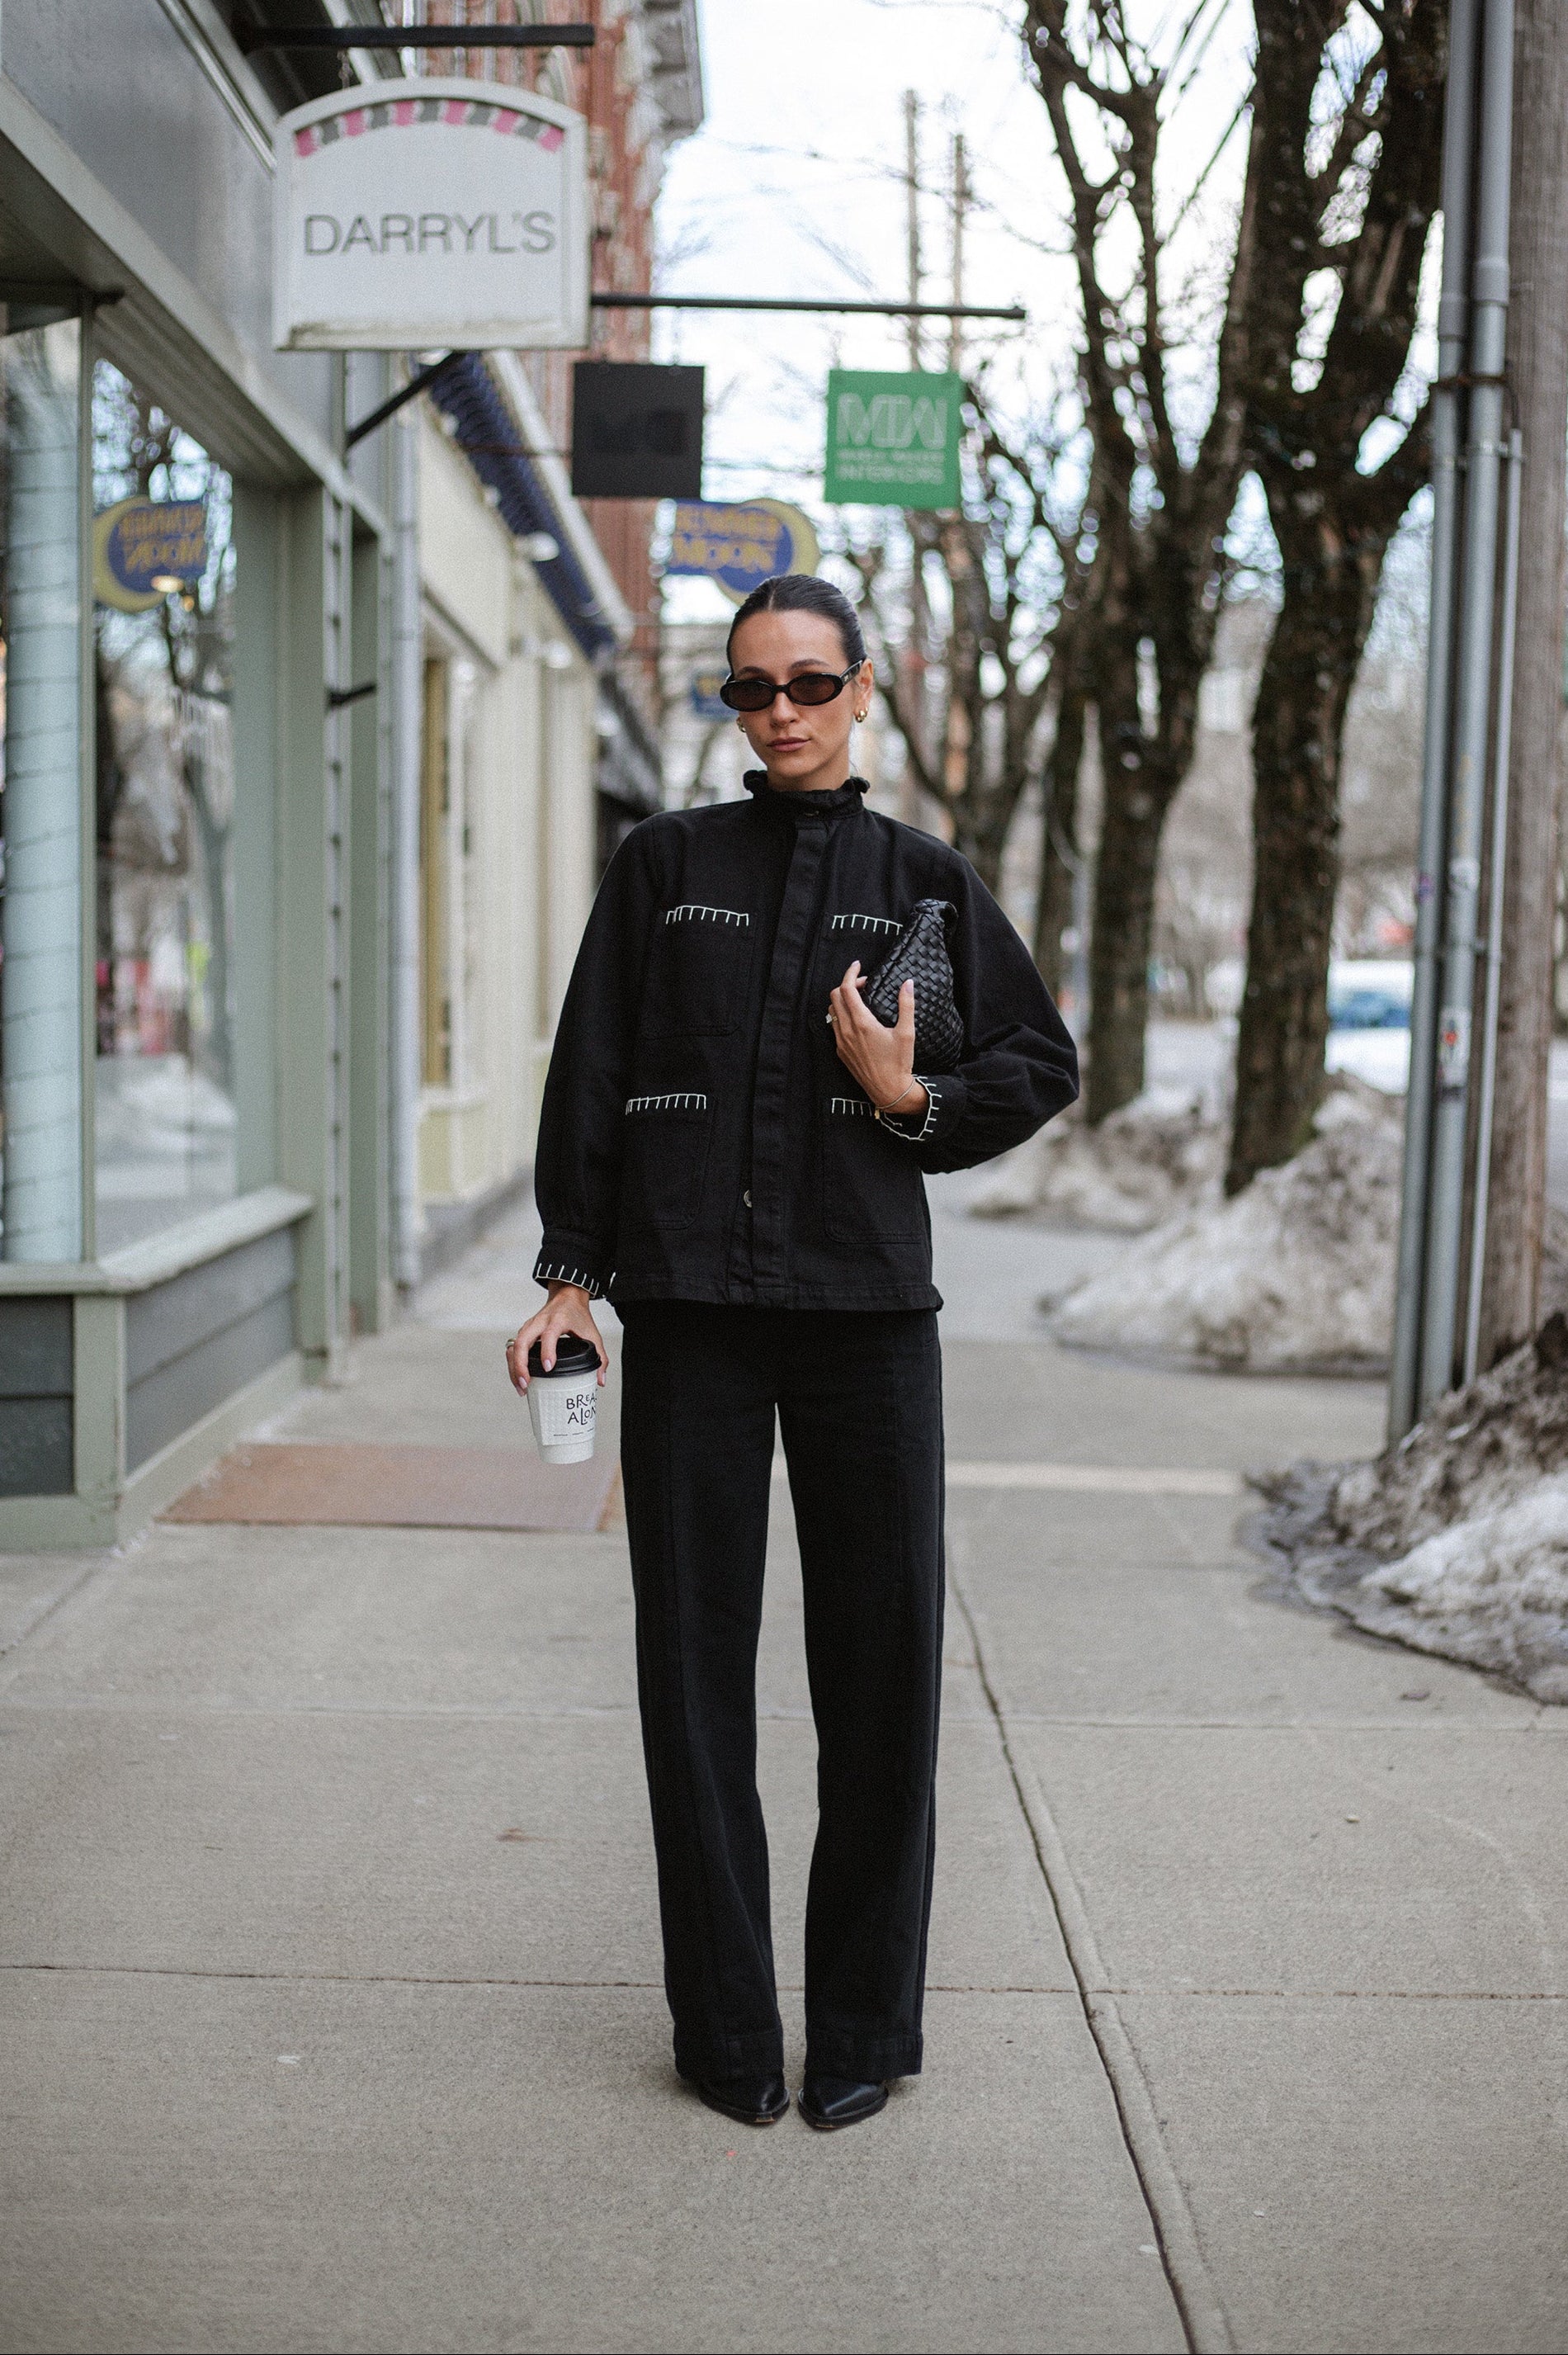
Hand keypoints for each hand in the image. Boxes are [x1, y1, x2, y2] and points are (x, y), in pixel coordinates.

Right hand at [506, 1282, 607, 1395]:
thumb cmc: (577, 1315)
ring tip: (522, 1387)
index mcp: (558, 1319)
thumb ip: (600, 1357)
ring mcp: (529, 1326)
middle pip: (522, 1342)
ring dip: (514, 1367)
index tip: (548, 1368)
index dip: (547, 1351)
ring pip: (514, 1346)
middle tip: (526, 1384)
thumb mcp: (592, 1334)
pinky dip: (513, 1364)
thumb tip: (600, 1380)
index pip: (549, 1335)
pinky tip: (518, 1378)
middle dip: (520, 1365)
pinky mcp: (524, 1332)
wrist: (567, 1297)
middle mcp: (540, 1322)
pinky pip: (513, 1348)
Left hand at [828, 962, 927, 1119]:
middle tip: (864, 984)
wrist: (889, 1091)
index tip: (859, 966)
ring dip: (842, 1000)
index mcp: (862, 1023)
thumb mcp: (907, 1032)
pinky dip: (842, 1015)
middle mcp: (847, 1031)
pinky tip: (857, 1019)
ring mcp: (841, 1042)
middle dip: (847, 984)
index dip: (851, 973)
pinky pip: (834, 1026)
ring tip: (860, 999)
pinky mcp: (841, 1051)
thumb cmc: (899, 1063)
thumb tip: (908, 983)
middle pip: (834, 997)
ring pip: (832, 1011)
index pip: (846, 989)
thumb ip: (906, 1005)